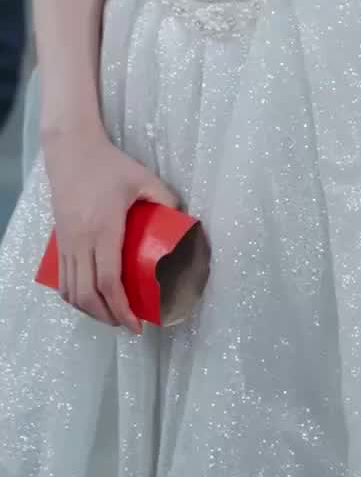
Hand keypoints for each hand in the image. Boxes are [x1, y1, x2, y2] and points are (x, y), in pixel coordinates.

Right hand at [44, 127, 179, 332]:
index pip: (108, 281)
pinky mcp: (59, 241)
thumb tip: (185, 217)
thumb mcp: (142, 178)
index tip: (136, 324)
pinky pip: (62, 280)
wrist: (71, 151)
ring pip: (71, 292)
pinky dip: (73, 297)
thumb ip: (165, 197)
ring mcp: (66, 243)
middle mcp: (81, 241)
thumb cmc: (108, 165)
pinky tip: (88, 299)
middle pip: (87, 295)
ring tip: (110, 316)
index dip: (122, 308)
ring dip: (89, 311)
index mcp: (103, 230)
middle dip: (107, 317)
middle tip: (127, 325)